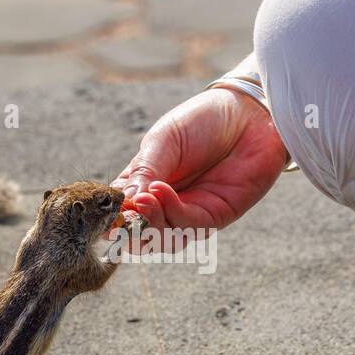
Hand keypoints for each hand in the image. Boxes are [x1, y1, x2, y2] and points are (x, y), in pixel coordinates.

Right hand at [112, 87, 287, 229]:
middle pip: (141, 234)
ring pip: (163, 239)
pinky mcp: (215, 217)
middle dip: (131, 229)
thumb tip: (127, 202)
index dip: (112, 215)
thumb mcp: (164, 141)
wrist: (248, 115)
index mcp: (144, 185)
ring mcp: (190, 213)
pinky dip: (172, 212)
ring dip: (151, 223)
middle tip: (127, 211)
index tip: (105, 209)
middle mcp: (165, 204)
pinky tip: (161, 192)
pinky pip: (189, 226)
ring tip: (144, 200)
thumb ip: (144, 171)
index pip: (122, 210)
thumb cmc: (202, 123)